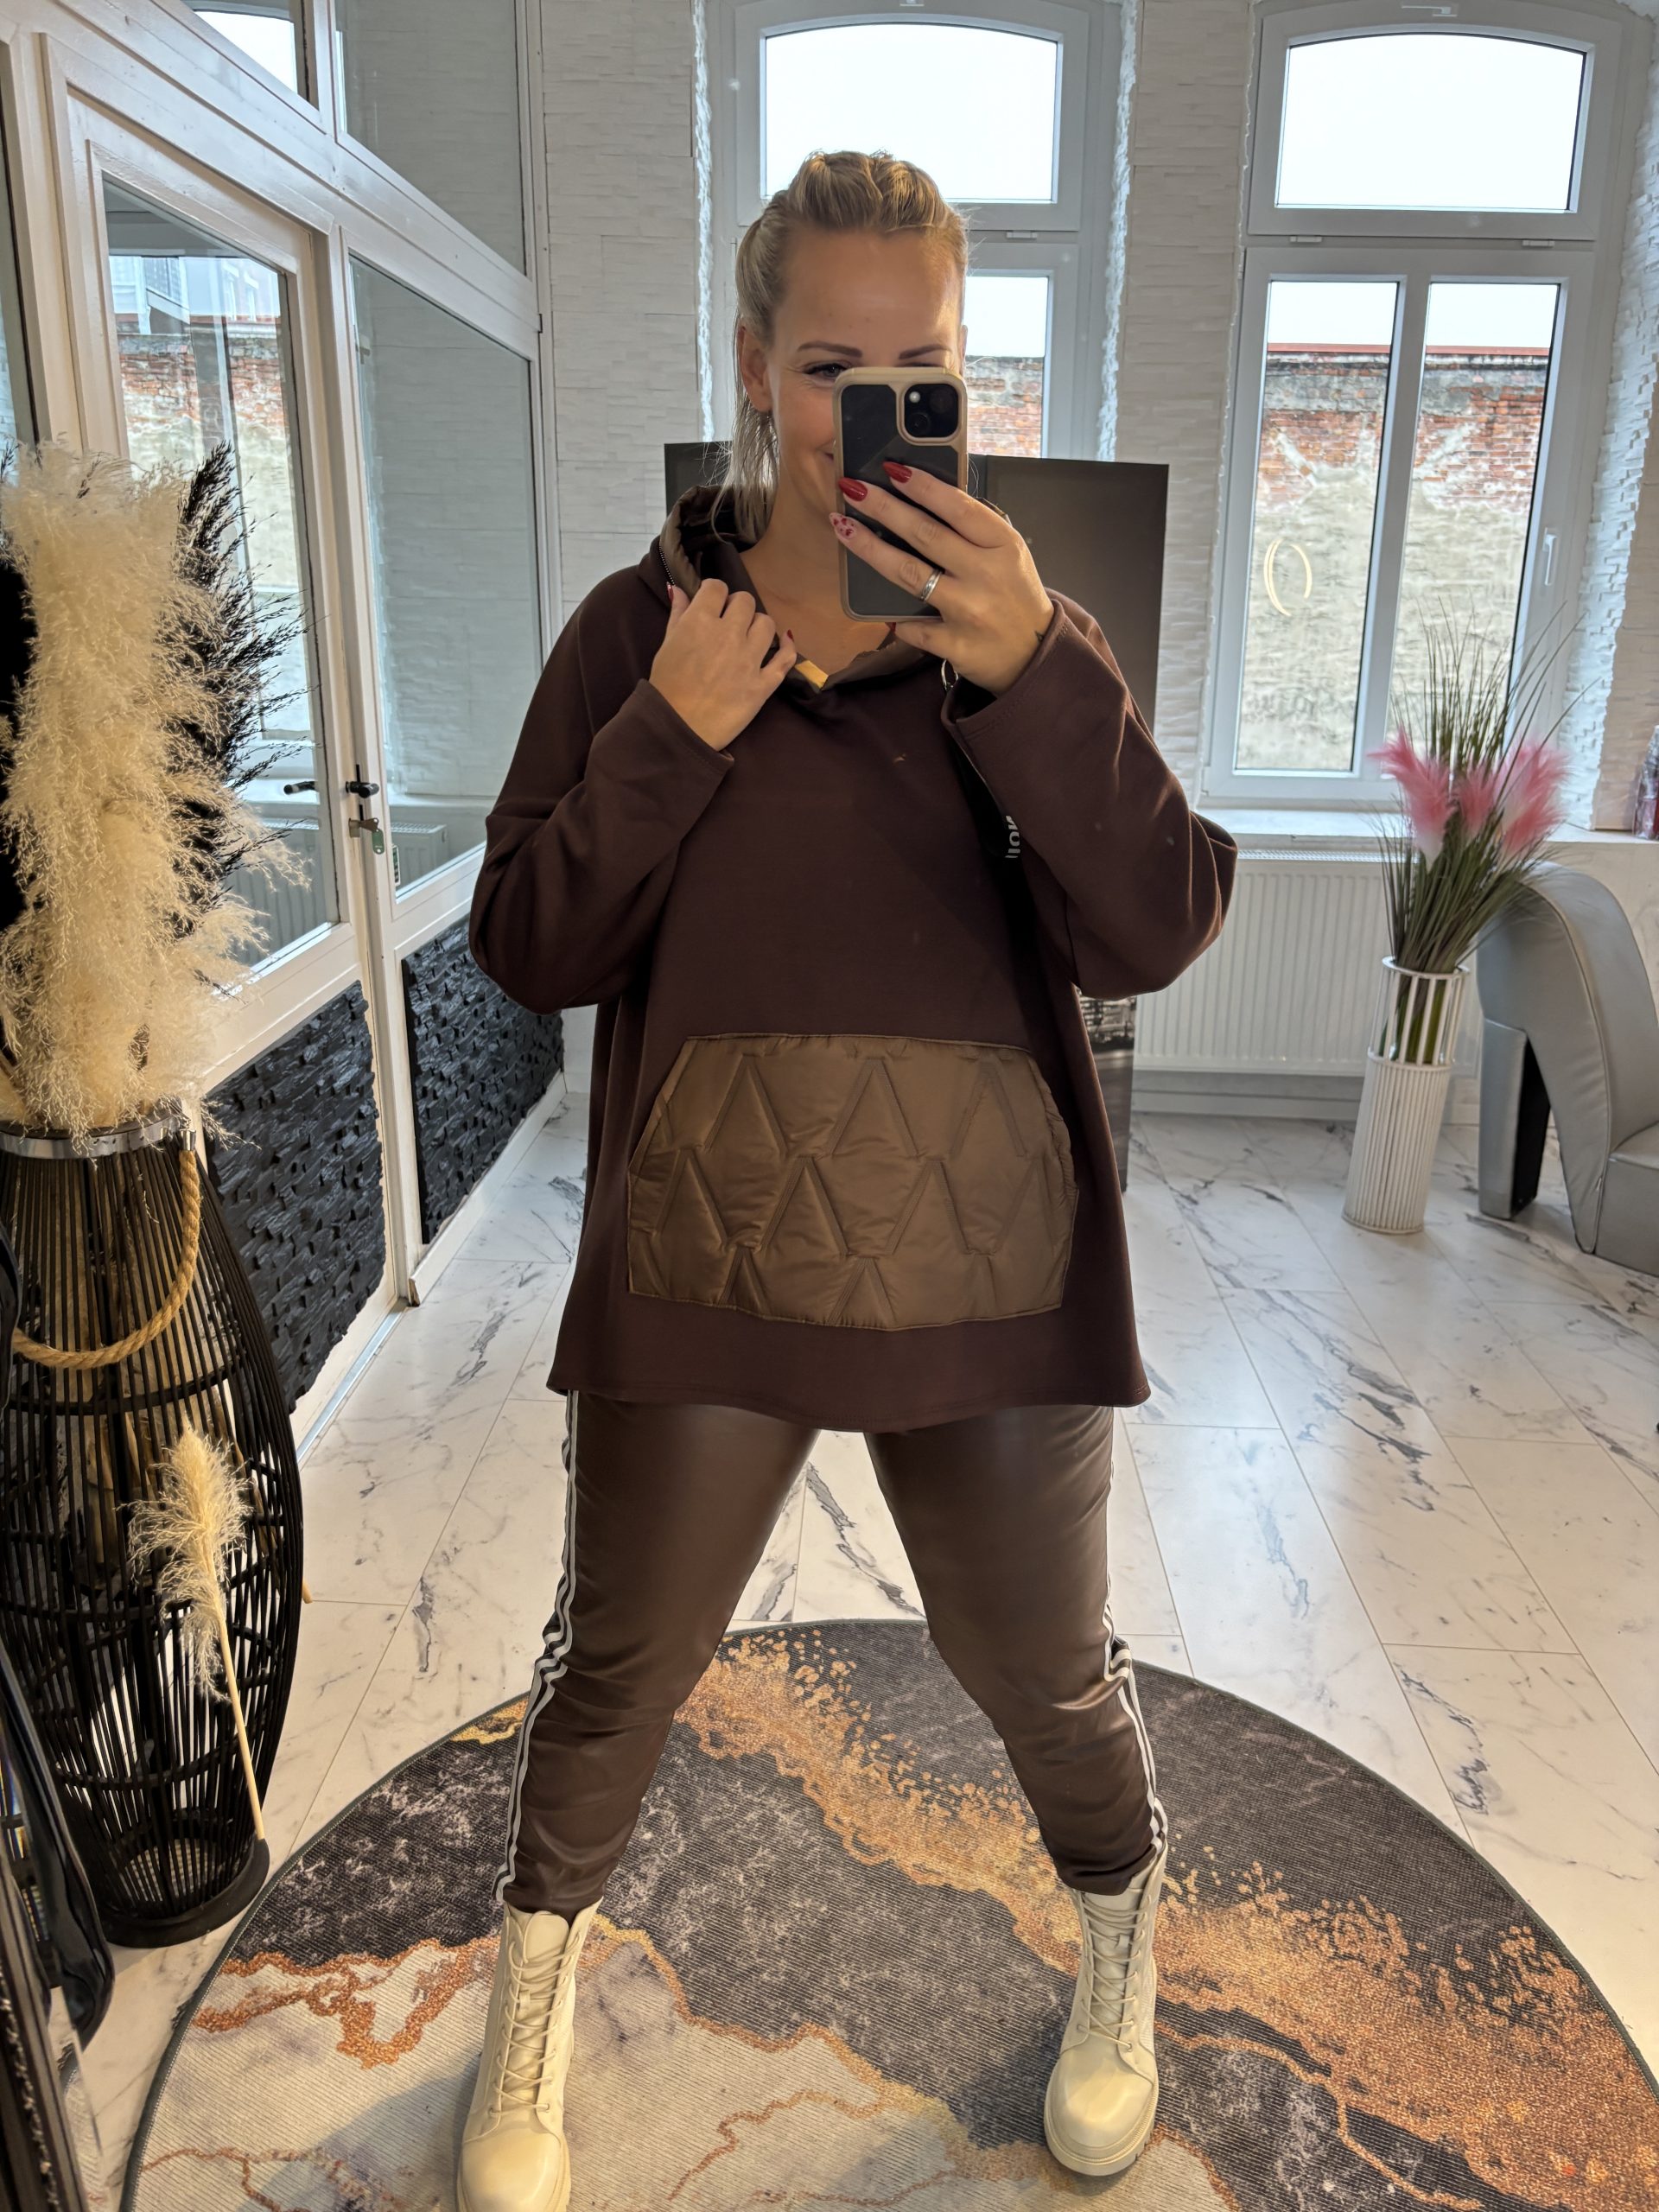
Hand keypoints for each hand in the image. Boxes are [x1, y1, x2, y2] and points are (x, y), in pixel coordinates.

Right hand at [649, 577, 796, 748]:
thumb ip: (677, 614)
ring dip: (757, 625)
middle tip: (728, 622)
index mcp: (700, 622)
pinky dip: (788, 647)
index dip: (714, 593)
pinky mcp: (763, 683)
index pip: (717, 588)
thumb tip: (679, 589)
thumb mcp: (665, 646)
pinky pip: (786, 658)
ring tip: (749, 636)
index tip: (711, 604)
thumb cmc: (667, 688)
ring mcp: (749, 659)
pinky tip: (785, 641)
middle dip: (736, 607)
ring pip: (766, 623)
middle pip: (744, 601)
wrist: (679, 729)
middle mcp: (728, 634)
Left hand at [831, 464, 1055, 693]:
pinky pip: (911, 627)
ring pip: (908, 574)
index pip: (957, 507)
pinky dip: (895, 620)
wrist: (1034, 653)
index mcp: (1003, 544)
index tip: (892, 468)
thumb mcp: (1007, 553)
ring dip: (869, 548)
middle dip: (883, 507)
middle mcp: (985, 575)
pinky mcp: (953, 644)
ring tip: (843, 526)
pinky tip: (881, 611)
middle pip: (924, 534)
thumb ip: (973, 530)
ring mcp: (968, 610)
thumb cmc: (1014, 595)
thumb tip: (921, 499)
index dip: (921, 486)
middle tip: (852, 487)